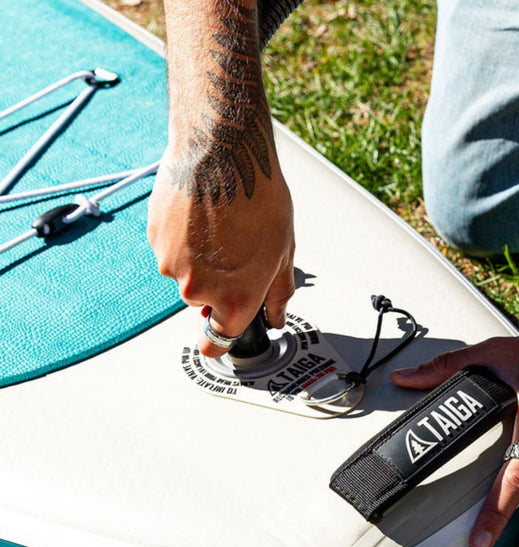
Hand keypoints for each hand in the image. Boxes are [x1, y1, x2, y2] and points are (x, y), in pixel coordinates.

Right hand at [147, 136, 295, 356]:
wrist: (222, 151)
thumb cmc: (257, 198)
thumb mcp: (283, 252)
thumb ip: (278, 292)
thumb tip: (276, 315)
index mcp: (234, 299)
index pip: (218, 341)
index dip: (221, 339)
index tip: (220, 339)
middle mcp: (197, 288)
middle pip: (205, 301)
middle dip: (219, 283)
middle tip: (237, 249)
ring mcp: (171, 263)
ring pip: (186, 273)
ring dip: (200, 258)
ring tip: (220, 225)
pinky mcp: (155, 238)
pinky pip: (170, 248)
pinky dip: (183, 238)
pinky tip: (201, 214)